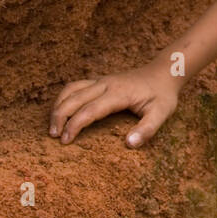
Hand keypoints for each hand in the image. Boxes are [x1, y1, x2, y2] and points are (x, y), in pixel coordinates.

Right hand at [48, 64, 180, 145]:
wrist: (164, 72)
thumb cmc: (162, 95)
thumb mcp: (162, 113)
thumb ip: (147, 129)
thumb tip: (130, 144)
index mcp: (118, 93)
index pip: (90, 109)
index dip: (75, 125)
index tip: (65, 141)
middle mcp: (105, 84)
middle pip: (74, 97)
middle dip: (60, 116)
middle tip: (53, 136)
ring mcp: (101, 80)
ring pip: (71, 89)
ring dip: (58, 106)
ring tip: (53, 126)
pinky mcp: (100, 81)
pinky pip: (75, 86)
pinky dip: (64, 98)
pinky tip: (61, 111)